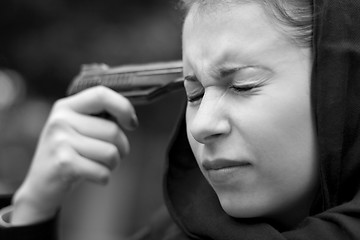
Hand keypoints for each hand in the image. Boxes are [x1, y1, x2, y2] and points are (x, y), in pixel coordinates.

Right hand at [11, 86, 137, 224]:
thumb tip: (130, 118)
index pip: (101, 94)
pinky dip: (104, 178)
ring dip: (113, 164)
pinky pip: (103, 172)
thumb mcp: (78, 128)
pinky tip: (92, 176)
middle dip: (122, 147)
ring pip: (111, 153)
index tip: (131, 124)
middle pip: (113, 130)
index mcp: (66, 106)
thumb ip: (100, 118)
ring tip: (99, 165)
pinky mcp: (64, 164)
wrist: (42, 184)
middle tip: (111, 155)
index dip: (123, 107)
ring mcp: (60, 141)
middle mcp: (61, 120)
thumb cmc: (71, 154)